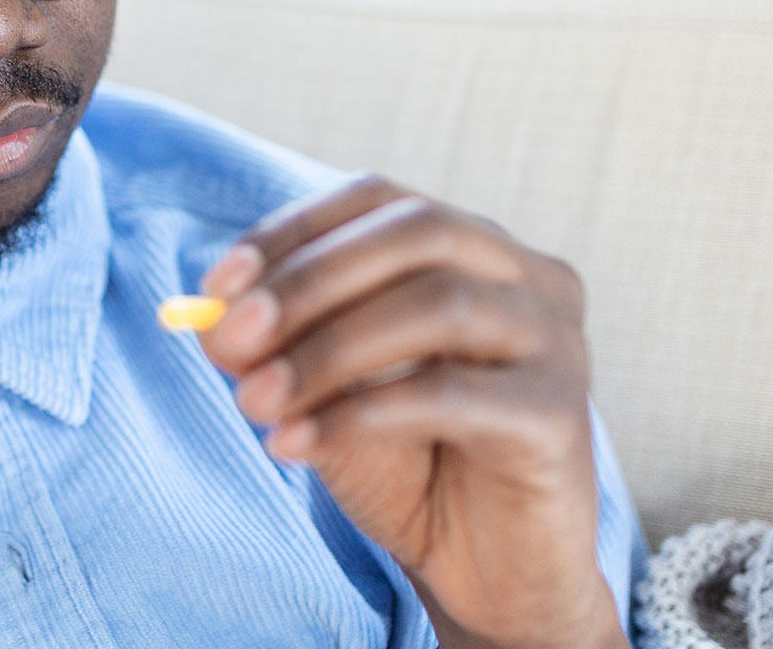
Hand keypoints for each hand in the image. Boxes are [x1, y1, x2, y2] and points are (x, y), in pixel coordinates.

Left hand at [199, 175, 624, 648]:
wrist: (484, 573)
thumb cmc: (409, 464)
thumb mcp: (326, 393)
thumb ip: (278, 349)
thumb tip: (212, 321)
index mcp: (474, 248)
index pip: (379, 200)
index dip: (293, 232)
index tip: (216, 284)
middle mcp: (529, 277)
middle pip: (417, 233)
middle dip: (309, 281)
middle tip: (232, 339)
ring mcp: (556, 341)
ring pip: (439, 306)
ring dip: (328, 350)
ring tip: (255, 402)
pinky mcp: (560, 416)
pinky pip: (453, 396)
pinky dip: (360, 414)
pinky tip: (298, 444)